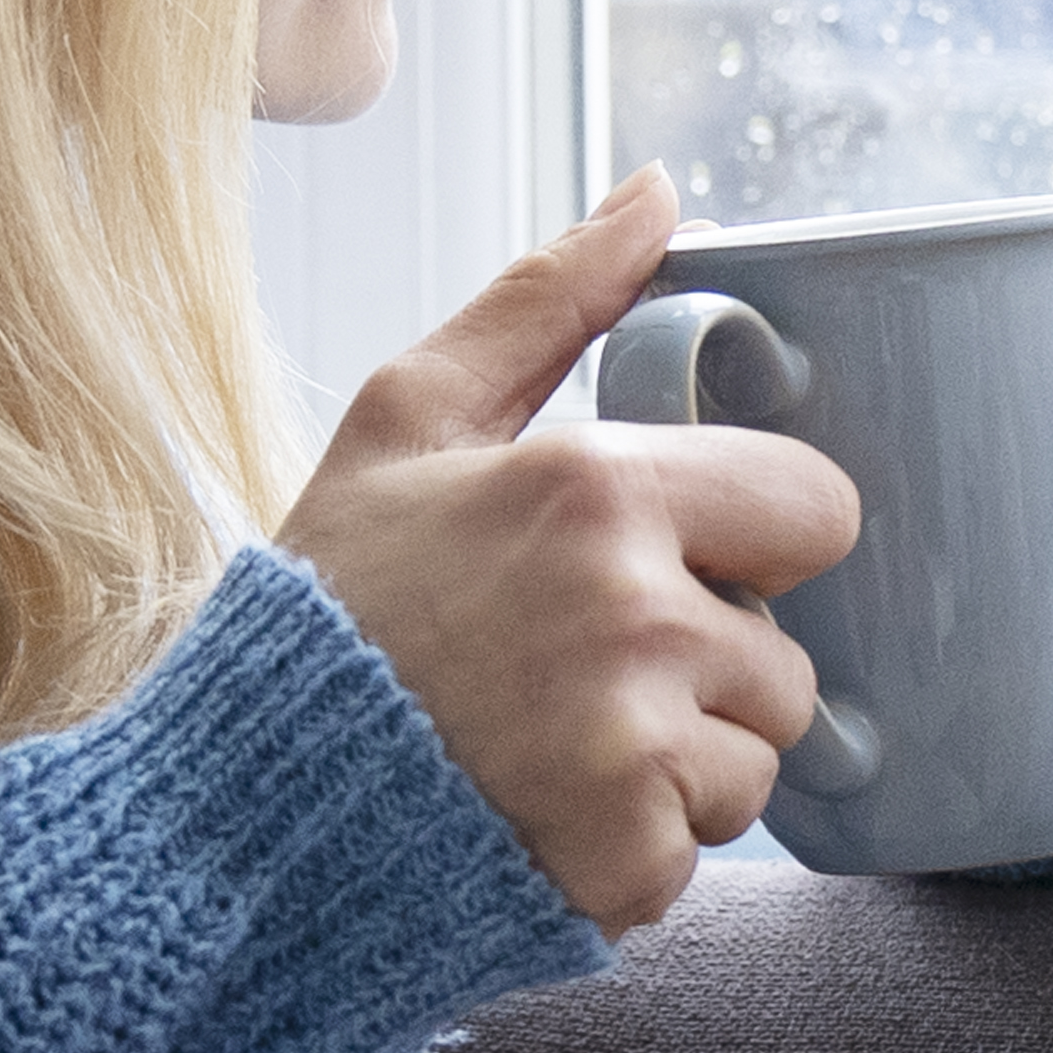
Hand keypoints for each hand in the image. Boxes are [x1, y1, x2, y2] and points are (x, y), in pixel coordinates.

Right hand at [281, 174, 860, 933]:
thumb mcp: (409, 420)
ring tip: (547, 748)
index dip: (755, 541)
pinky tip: (536, 817)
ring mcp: (635, 748)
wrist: (236, 801)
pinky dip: (631, 850)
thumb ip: (546, 299)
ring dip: (676, 769)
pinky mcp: (628, 861)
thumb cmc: (333, 603)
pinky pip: (697, 851)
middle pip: (788, 656)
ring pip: (754, 764)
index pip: (816, 508)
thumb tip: (658, 191)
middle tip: (575, 671)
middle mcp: (635, 615)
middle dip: (708, 669)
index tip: (670, 563)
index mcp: (597, 488)